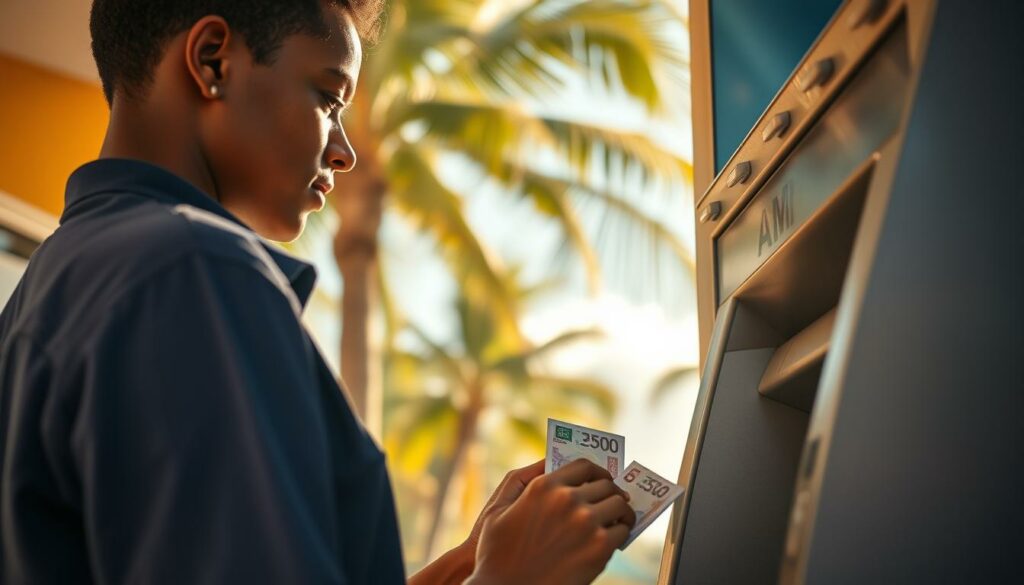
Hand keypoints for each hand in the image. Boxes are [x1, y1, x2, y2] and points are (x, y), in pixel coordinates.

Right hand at [465, 458, 635, 584]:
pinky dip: (621, 533)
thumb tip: (549, 465)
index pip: (585, 466)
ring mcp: (587, 522)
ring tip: (616, 519)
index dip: (597, 471)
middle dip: (610, 491)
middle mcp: (568, 499)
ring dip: (620, 510)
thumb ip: (521, 482)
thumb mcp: (497, 510)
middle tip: (611, 501)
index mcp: (544, 486)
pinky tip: (613, 539)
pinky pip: (622, 531)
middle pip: (606, 484)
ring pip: (620, 504)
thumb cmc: (495, 553)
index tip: (601, 479)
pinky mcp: (600, 548)